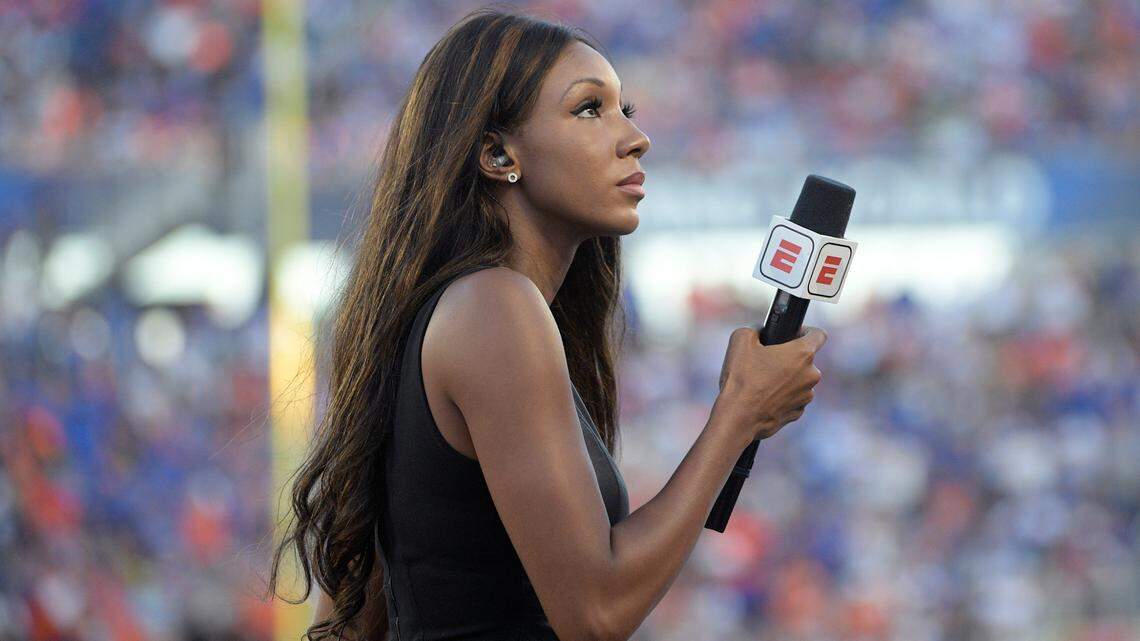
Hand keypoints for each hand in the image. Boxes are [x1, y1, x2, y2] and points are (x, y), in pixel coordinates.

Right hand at [714, 325, 826, 441]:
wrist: (738, 418)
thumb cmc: (741, 379)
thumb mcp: (740, 341)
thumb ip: (755, 329)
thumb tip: (759, 332)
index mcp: (802, 354)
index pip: (819, 335)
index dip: (806, 331)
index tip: (794, 334)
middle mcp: (811, 375)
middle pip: (805, 360)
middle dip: (788, 359)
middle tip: (766, 361)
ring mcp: (806, 396)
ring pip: (799, 381)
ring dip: (786, 379)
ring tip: (761, 383)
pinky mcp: (798, 413)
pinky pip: (793, 398)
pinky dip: (782, 396)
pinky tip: (763, 398)